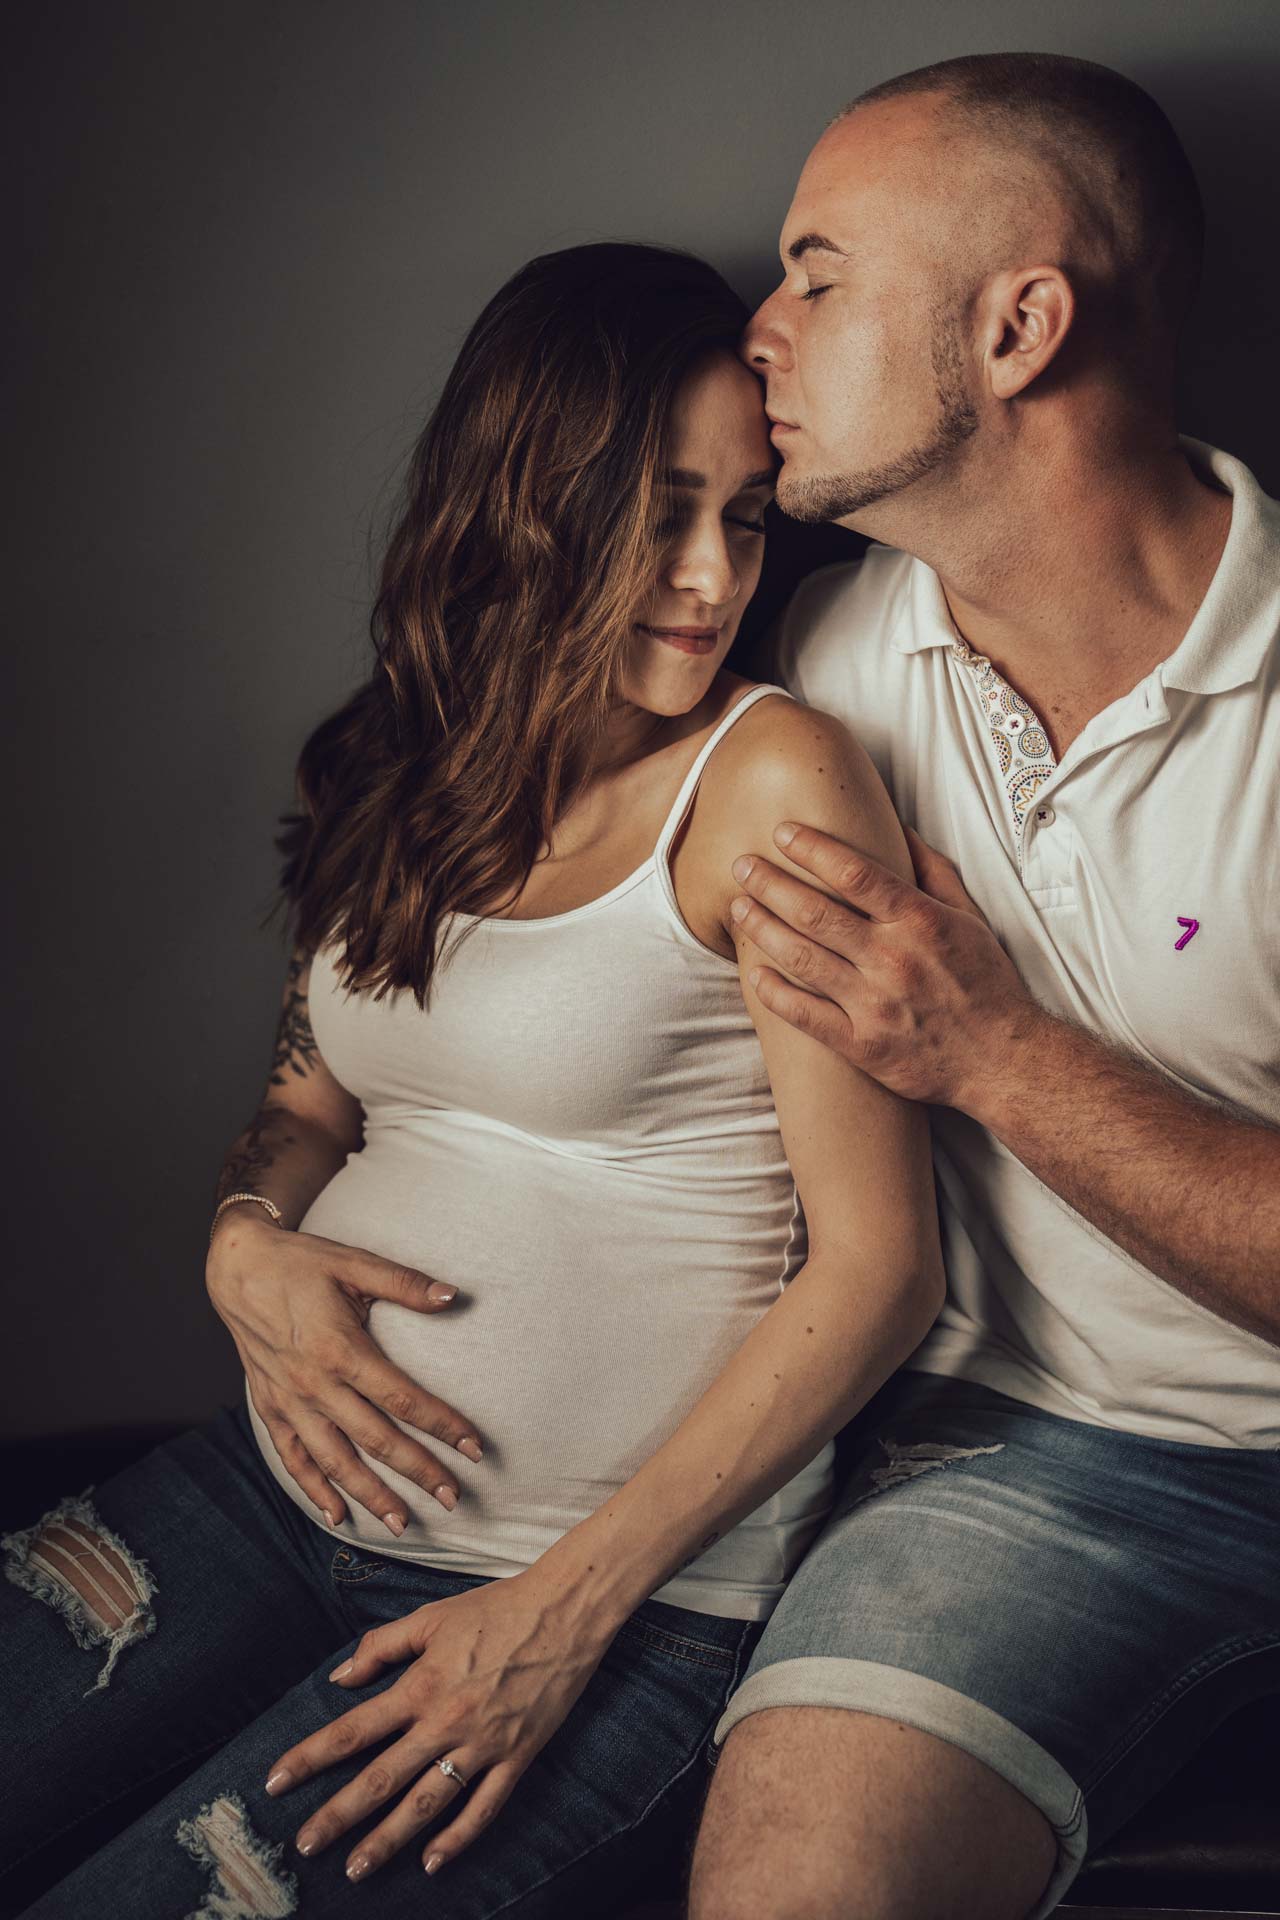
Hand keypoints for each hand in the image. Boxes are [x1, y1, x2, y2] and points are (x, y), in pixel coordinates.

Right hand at [206, 1211, 483, 1535]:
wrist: (237, 1267)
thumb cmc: (301, 1262)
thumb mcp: (355, 1263)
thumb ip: (405, 1283)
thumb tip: (453, 1296)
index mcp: (341, 1350)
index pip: (403, 1400)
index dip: (442, 1425)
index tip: (474, 1449)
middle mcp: (315, 1384)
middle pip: (376, 1440)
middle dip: (418, 1472)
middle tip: (453, 1499)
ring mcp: (289, 1401)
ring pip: (335, 1461)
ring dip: (370, 1495)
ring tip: (402, 1524)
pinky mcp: (270, 1407)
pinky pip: (293, 1458)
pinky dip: (314, 1489)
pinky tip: (338, 1515)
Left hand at [264, 1561, 615, 1883]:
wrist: (564, 1612)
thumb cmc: (496, 1608)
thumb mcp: (432, 1617)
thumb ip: (382, 1646)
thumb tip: (340, 1678)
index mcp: (421, 1685)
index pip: (354, 1729)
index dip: (311, 1757)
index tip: (276, 1782)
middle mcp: (446, 1722)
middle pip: (382, 1778)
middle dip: (339, 1815)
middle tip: (305, 1846)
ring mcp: (483, 1745)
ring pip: (427, 1804)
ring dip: (389, 1840)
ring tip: (357, 1868)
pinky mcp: (517, 1757)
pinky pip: (484, 1807)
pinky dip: (458, 1838)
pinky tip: (432, 1862)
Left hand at [729, 820, 1040, 1109]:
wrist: (1003, 1059)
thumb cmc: (986, 983)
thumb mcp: (970, 917)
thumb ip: (934, 871)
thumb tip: (900, 828)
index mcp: (920, 922)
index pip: (854, 874)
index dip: (812, 849)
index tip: (782, 833)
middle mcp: (893, 960)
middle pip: (816, 913)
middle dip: (770, 884)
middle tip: (741, 865)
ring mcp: (875, 1005)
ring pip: (804, 959)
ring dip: (763, 930)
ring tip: (739, 909)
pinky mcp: (863, 1046)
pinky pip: (806, 1016)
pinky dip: (775, 993)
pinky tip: (753, 973)